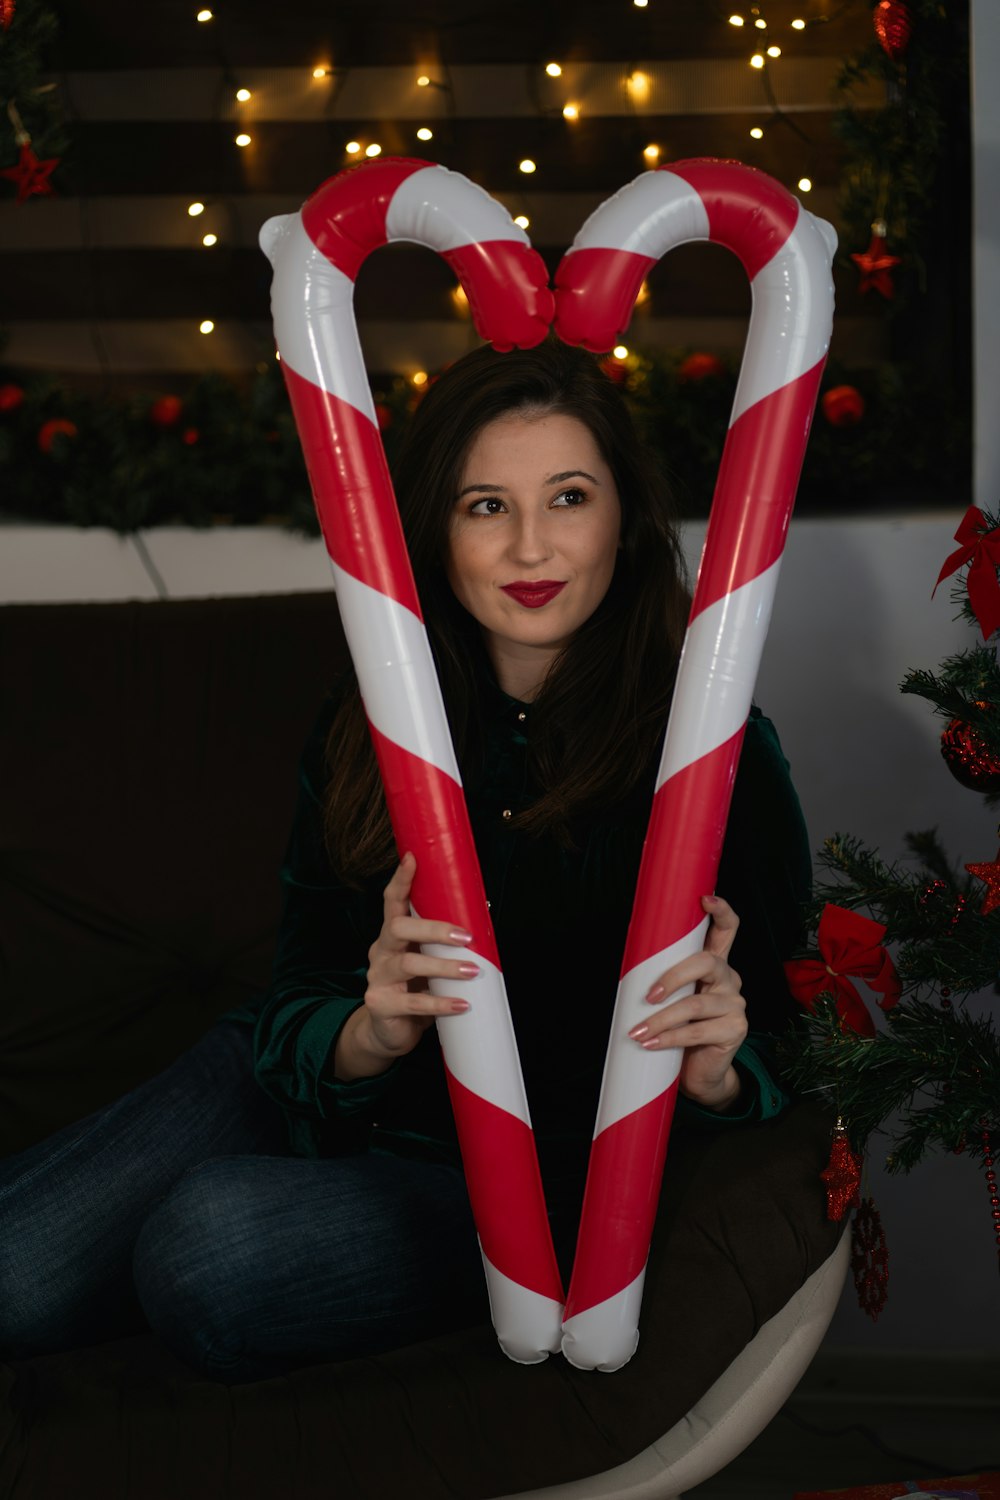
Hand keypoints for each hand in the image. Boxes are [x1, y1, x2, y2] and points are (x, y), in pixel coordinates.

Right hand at [334, 852, 476, 1080]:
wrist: (389, 1031)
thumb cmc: (415, 990)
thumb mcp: (427, 962)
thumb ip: (443, 945)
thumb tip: (482, 920)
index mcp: (392, 936)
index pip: (392, 902)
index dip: (401, 880)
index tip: (413, 858)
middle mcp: (380, 951)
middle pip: (399, 928)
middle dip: (433, 928)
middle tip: (465, 936)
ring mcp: (377, 978)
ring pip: (408, 965)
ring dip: (444, 967)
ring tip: (472, 971)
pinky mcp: (380, 1004)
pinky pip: (412, 1004)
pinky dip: (440, 1004)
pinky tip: (462, 1005)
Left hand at [627, 894, 747, 1111]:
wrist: (699, 1070)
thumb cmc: (680, 1026)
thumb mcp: (671, 997)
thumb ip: (662, 976)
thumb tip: (629, 963)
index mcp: (714, 963)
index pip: (727, 930)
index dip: (721, 911)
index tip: (705, 898)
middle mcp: (729, 978)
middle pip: (706, 962)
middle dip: (672, 976)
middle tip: (648, 996)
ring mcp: (736, 1004)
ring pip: (695, 1003)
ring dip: (661, 1019)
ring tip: (638, 1031)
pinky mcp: (736, 1030)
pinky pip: (697, 1030)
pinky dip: (669, 1037)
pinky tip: (651, 1043)